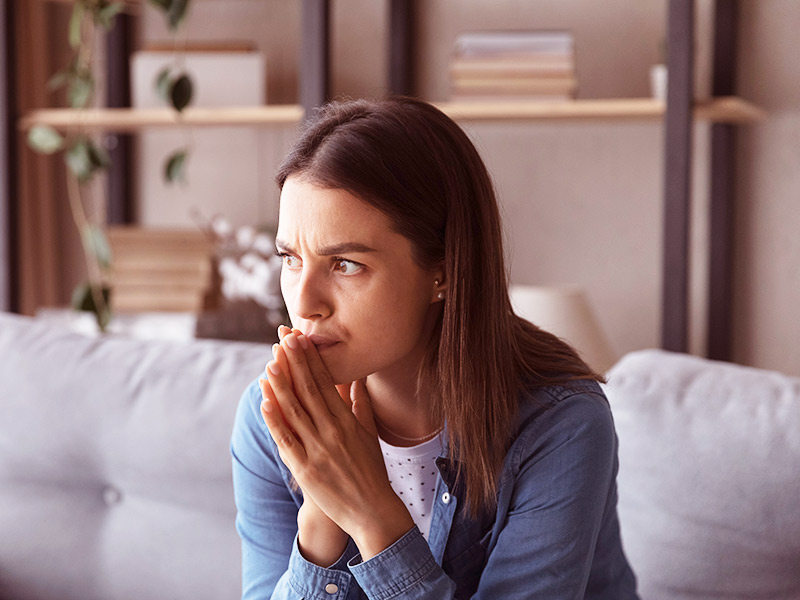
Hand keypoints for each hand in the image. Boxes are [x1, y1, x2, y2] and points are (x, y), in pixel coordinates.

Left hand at [260, 327, 413, 559]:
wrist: (372, 510)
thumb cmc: (372, 471)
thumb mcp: (370, 433)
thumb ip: (361, 405)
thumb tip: (359, 380)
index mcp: (348, 420)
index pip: (327, 383)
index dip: (311, 360)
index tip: (301, 339)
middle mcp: (333, 431)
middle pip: (310, 390)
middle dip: (295, 363)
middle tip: (284, 338)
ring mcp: (318, 449)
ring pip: (295, 411)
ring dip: (281, 385)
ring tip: (270, 362)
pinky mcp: (305, 468)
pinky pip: (287, 440)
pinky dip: (275, 420)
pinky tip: (265, 402)